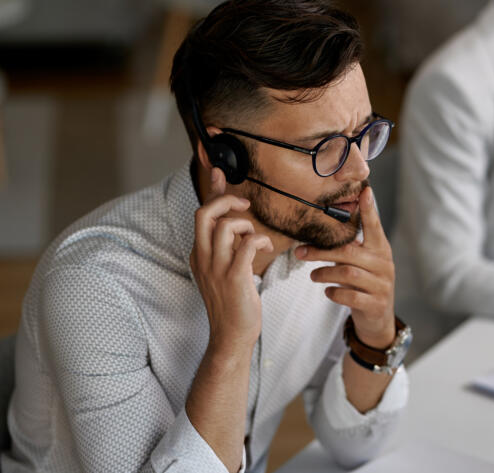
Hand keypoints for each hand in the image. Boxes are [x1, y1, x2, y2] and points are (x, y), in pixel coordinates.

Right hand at [190, 168, 273, 351]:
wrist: (231, 335)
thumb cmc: (233, 300)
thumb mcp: (225, 268)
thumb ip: (228, 243)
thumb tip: (235, 221)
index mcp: (199, 253)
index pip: (201, 213)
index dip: (211, 190)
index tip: (218, 170)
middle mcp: (203, 257)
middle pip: (204, 213)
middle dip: (226, 199)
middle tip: (245, 204)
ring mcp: (216, 268)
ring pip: (225, 226)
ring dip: (246, 224)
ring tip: (256, 238)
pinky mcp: (234, 278)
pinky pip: (245, 246)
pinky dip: (258, 240)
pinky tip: (266, 248)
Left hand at [295, 186, 395, 348]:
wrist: (378, 319)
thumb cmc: (364, 284)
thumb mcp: (362, 263)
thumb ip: (350, 247)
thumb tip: (321, 228)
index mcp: (380, 249)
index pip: (374, 226)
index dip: (369, 210)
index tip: (364, 192)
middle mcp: (384, 264)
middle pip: (350, 251)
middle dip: (321, 251)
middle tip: (299, 252)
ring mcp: (382, 285)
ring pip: (348, 273)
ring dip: (324, 273)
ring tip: (312, 275)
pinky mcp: (376, 304)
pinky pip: (351, 296)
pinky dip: (334, 292)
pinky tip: (327, 291)